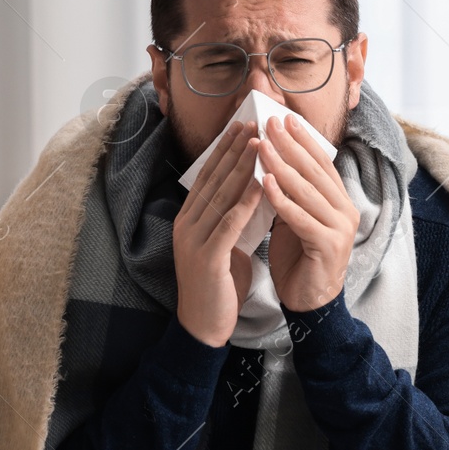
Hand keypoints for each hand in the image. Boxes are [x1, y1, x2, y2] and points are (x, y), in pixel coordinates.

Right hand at [172, 121, 261, 346]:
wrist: (203, 326)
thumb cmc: (217, 286)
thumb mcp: (222, 246)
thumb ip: (229, 220)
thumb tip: (250, 192)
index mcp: (188, 221)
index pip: (206, 178)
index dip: (224, 151)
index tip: (242, 126)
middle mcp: (186, 226)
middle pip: (211, 180)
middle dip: (233, 150)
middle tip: (252, 122)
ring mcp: (194, 241)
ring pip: (220, 197)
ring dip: (241, 168)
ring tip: (259, 144)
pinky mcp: (207, 258)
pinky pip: (229, 224)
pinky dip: (246, 202)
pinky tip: (262, 185)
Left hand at [257, 114, 357, 311]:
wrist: (307, 302)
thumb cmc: (298, 259)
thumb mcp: (294, 218)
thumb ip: (291, 193)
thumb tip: (272, 161)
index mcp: (339, 201)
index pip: (320, 162)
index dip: (302, 139)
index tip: (282, 116)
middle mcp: (345, 210)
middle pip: (315, 170)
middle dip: (291, 144)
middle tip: (270, 121)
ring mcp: (340, 228)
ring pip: (308, 190)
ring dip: (282, 165)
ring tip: (263, 144)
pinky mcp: (328, 246)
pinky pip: (300, 217)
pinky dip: (282, 199)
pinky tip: (264, 183)